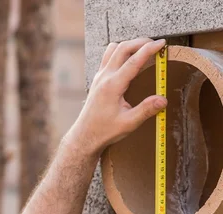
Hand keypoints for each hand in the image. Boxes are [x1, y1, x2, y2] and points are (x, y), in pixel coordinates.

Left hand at [68, 38, 167, 155]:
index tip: (162, 43)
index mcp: (112, 86)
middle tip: (155, 44)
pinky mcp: (98, 79)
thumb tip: (163, 100)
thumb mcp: (128, 123)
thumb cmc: (105, 131)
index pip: (133, 61)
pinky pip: (108, 57)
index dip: (149, 49)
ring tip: (143, 49)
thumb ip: (146, 110)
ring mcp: (99, 76)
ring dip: (129, 45)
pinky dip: (120, 52)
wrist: (85, 136)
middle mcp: (104, 77)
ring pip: (113, 49)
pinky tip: (129, 59)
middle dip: (140, 42)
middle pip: (122, 48)